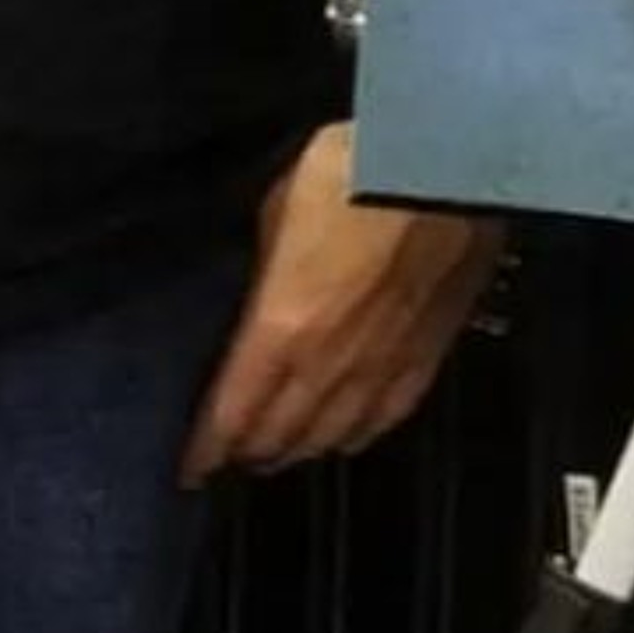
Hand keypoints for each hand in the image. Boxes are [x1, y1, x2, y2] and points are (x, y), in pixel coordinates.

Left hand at [181, 124, 500, 485]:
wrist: (444, 163)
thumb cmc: (352, 168)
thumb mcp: (277, 206)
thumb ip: (265, 271)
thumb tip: (257, 302)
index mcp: (280, 327)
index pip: (231, 413)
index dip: (206, 447)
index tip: (189, 468)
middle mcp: (327, 364)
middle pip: (278, 434)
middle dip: (247, 449)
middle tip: (230, 453)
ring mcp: (380, 367)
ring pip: (329, 437)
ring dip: (298, 448)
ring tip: (278, 450)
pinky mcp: (426, 357)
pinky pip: (385, 418)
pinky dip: (356, 436)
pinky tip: (345, 437)